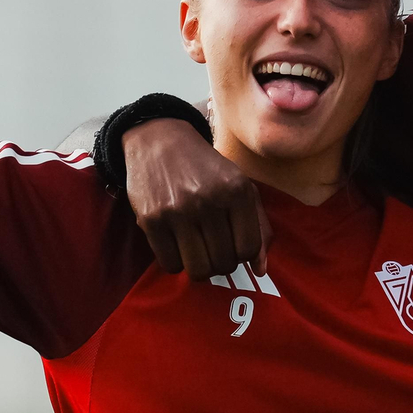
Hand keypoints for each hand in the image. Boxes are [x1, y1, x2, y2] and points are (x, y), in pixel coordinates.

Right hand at [125, 118, 272, 278]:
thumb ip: (259, 227)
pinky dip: (176, 262)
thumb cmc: (206, 170)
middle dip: (221, 262)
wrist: (160, 141)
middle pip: (224, 264)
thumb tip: (260, 269)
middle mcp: (209, 201)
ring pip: (198, 270)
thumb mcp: (241, 187)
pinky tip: (177, 244)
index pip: (248, 249)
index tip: (232, 244)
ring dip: (200, 267)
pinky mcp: (151, 220)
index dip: (242, 255)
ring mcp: (178, 211)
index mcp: (237, 191)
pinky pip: (170, 265)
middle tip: (213, 247)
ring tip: (196, 249)